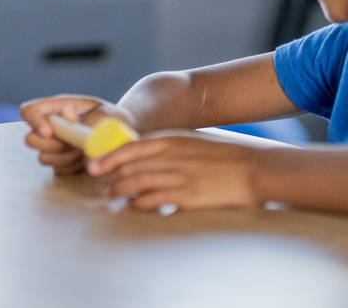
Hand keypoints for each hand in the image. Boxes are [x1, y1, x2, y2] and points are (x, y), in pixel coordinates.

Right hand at [20, 94, 133, 174]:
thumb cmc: (113, 120)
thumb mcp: (105, 115)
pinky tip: (86, 160)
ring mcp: (53, 146)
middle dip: (52, 145)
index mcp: (57, 108)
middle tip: (74, 145)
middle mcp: (50, 127)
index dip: (34, 122)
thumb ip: (86, 118)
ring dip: (65, 157)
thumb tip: (70, 121)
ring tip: (85, 151)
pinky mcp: (60, 163)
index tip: (50, 132)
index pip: (29, 111)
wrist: (123, 137)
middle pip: (31, 139)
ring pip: (43, 158)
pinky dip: (72, 168)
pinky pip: (57, 170)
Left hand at [87, 132, 260, 210]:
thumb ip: (168, 149)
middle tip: (98, 187)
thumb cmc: (224, 156)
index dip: (108, 157)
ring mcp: (179, 176)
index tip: (93, 165)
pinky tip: (130, 207)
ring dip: (118, 191)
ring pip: (137, 183)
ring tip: (108, 198)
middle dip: (108, 177)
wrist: (254, 168)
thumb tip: (144, 160)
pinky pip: (155, 200)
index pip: (130, 147)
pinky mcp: (188, 196)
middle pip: (129, 167)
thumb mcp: (192, 143)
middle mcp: (171, 156)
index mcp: (172, 140)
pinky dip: (138, 204)